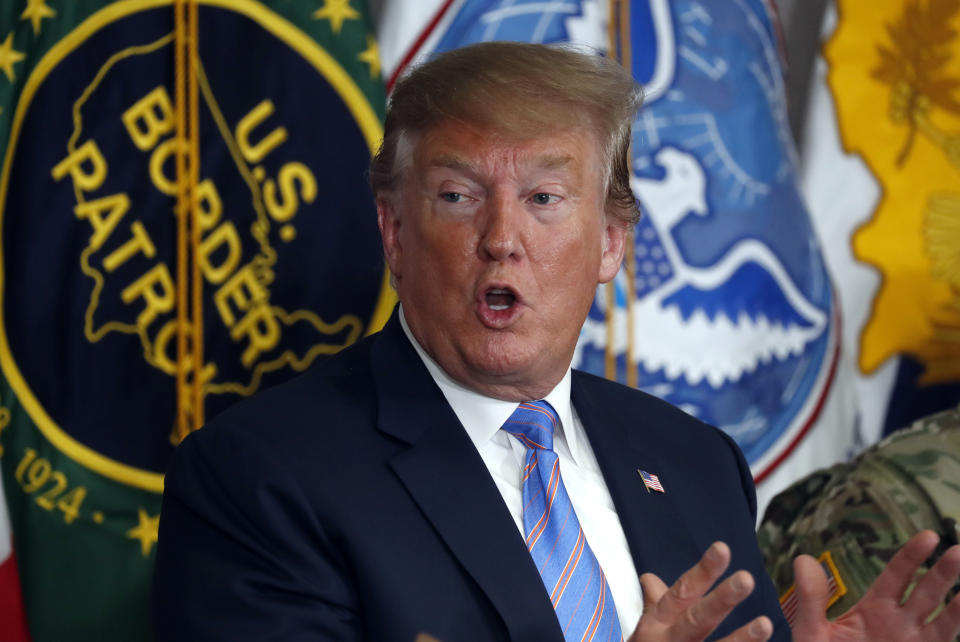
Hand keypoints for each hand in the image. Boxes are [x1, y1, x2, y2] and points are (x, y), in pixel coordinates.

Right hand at [628, 541, 772, 640]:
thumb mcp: (647, 628)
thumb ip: (656, 602)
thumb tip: (651, 578)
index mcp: (657, 623)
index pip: (682, 591)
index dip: (703, 571)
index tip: (723, 549)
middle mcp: (668, 641)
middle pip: (697, 619)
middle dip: (721, 600)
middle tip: (746, 579)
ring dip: (741, 640)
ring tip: (766, 624)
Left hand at [790, 530, 959, 641]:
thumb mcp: (812, 631)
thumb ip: (810, 598)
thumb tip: (803, 558)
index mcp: (875, 609)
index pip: (897, 575)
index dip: (912, 556)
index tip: (928, 536)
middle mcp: (901, 625)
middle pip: (927, 593)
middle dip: (944, 573)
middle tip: (958, 550)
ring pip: (944, 622)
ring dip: (959, 606)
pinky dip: (957, 630)